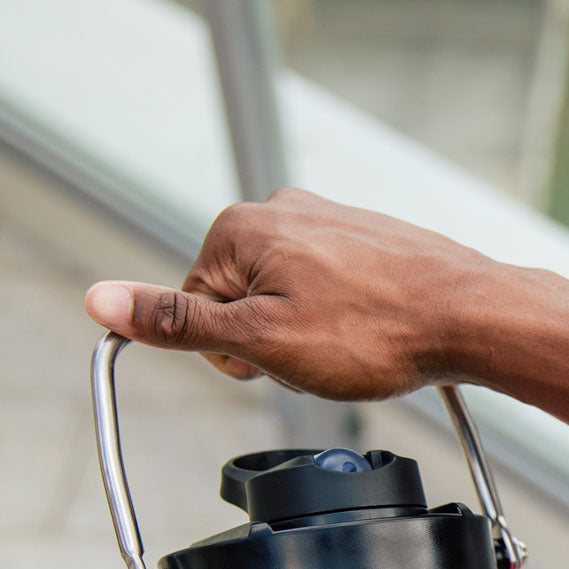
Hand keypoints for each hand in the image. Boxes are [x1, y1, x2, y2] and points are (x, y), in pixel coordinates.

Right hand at [83, 188, 501, 400]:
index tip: (276, 358)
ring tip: (353, 342)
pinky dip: (344, 318)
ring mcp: (325, 219)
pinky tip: (374, 329)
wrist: (469, 316)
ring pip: (285, 299)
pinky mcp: (362, 236)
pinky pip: (328, 290)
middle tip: (319, 353)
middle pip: (238, 301)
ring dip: (307, 335)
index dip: (232, 354)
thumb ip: (177, 322)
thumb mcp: (258, 341)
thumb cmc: (373, 333)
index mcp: (239, 229)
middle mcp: (279, 210)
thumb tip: (99, 301)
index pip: (193, 308)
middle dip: (269, 341)